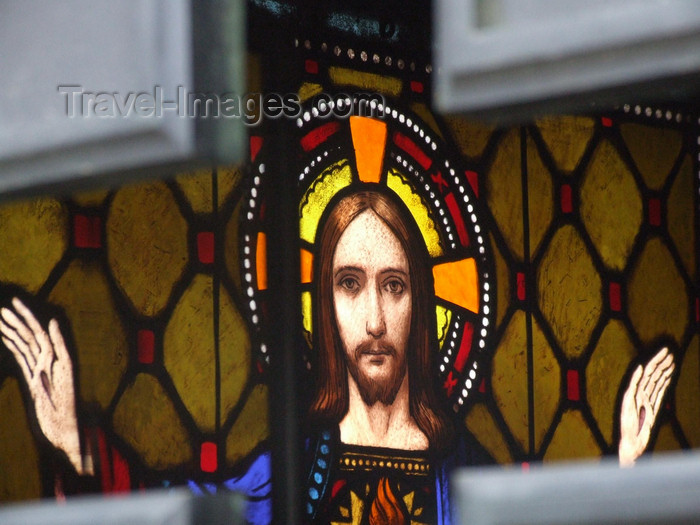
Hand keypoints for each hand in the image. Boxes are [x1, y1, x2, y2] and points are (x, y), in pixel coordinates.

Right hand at [0, 298, 87, 474]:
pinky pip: (23, 358)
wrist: (64, 433)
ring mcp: (42, 370)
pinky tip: (7, 337)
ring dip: (14, 331)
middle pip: (32, 337)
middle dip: (19, 320)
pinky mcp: (35, 380)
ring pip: (26, 346)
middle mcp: (50, 363)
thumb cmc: (67, 412)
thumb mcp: (65, 378)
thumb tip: (54, 323)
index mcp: (57, 360)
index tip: (15, 304)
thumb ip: (60, 348)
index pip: (40, 334)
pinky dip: (14, 346)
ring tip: (0, 317)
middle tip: (4, 305)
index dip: (29, 318)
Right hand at [619, 346, 674, 466]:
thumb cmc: (641, 432)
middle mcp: (641, 395)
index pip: (658, 379)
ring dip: (655, 366)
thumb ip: (657, 397)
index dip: (666, 369)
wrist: (632, 443)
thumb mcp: (654, 413)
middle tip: (668, 350)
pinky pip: (633, 388)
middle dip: (661, 362)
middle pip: (652, 375)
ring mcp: (634, 398)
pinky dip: (636, 378)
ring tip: (663, 355)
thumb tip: (664, 382)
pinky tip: (640, 369)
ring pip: (646, 379)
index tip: (673, 359)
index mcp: (647, 397)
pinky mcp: (628, 403)